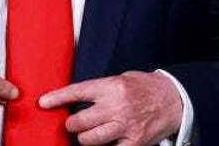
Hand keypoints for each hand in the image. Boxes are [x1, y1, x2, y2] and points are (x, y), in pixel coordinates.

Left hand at [39, 70, 181, 144]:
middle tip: (75, 123)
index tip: (43, 103)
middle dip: (72, 124)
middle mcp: (117, 106)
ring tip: (89, 134)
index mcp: (112, 86)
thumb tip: (77, 99)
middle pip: (78, 121)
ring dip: (85, 139)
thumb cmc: (146, 88)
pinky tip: (107, 143)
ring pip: (88, 140)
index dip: (57, 98)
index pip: (78, 92)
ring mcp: (125, 126)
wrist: (175, 100)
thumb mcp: (124, 79)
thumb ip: (102, 89)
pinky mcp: (133, 143)